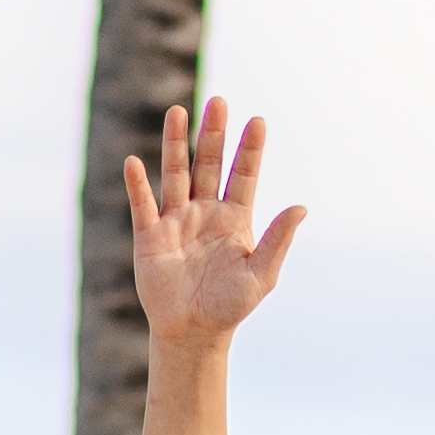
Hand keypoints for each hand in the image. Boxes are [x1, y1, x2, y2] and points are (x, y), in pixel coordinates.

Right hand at [120, 97, 306, 349]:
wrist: (194, 332)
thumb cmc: (231, 305)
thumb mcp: (261, 273)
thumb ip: (277, 239)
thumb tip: (301, 206)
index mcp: (235, 218)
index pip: (243, 175)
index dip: (250, 149)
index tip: (258, 121)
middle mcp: (205, 211)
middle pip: (209, 164)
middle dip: (213, 134)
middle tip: (219, 102)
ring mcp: (176, 220)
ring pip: (176, 174)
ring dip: (175, 143)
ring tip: (177, 111)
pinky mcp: (150, 236)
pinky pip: (143, 205)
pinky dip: (138, 184)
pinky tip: (134, 162)